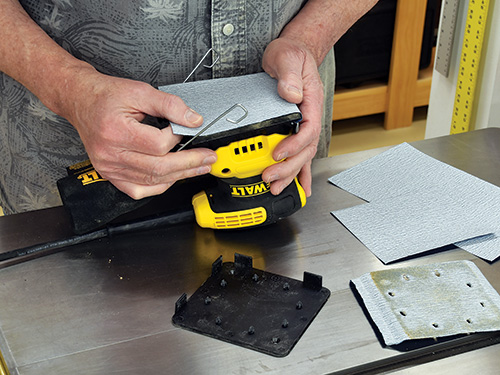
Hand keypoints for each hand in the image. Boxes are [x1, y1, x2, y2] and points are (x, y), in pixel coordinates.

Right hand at [64, 68, 216, 199]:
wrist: (80, 100)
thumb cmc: (105, 96)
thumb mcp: (140, 91)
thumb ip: (169, 105)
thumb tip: (193, 120)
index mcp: (115, 131)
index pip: (157, 144)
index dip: (177, 138)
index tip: (186, 130)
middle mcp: (110, 153)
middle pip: (159, 167)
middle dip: (189, 163)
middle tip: (208, 158)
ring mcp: (109, 167)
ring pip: (152, 180)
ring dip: (179, 175)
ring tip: (198, 168)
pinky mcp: (110, 174)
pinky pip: (138, 189)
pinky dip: (159, 185)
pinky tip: (173, 177)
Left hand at [261, 37, 323, 196]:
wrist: (294, 53)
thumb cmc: (292, 55)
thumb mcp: (288, 58)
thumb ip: (290, 75)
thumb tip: (291, 93)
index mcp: (311, 102)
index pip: (308, 130)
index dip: (294, 145)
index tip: (278, 153)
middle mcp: (310, 118)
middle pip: (305, 150)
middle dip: (288, 167)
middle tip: (270, 177)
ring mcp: (304, 126)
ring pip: (302, 157)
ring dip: (290, 174)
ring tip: (275, 187)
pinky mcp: (295, 130)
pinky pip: (299, 154)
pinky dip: (299, 173)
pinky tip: (298, 187)